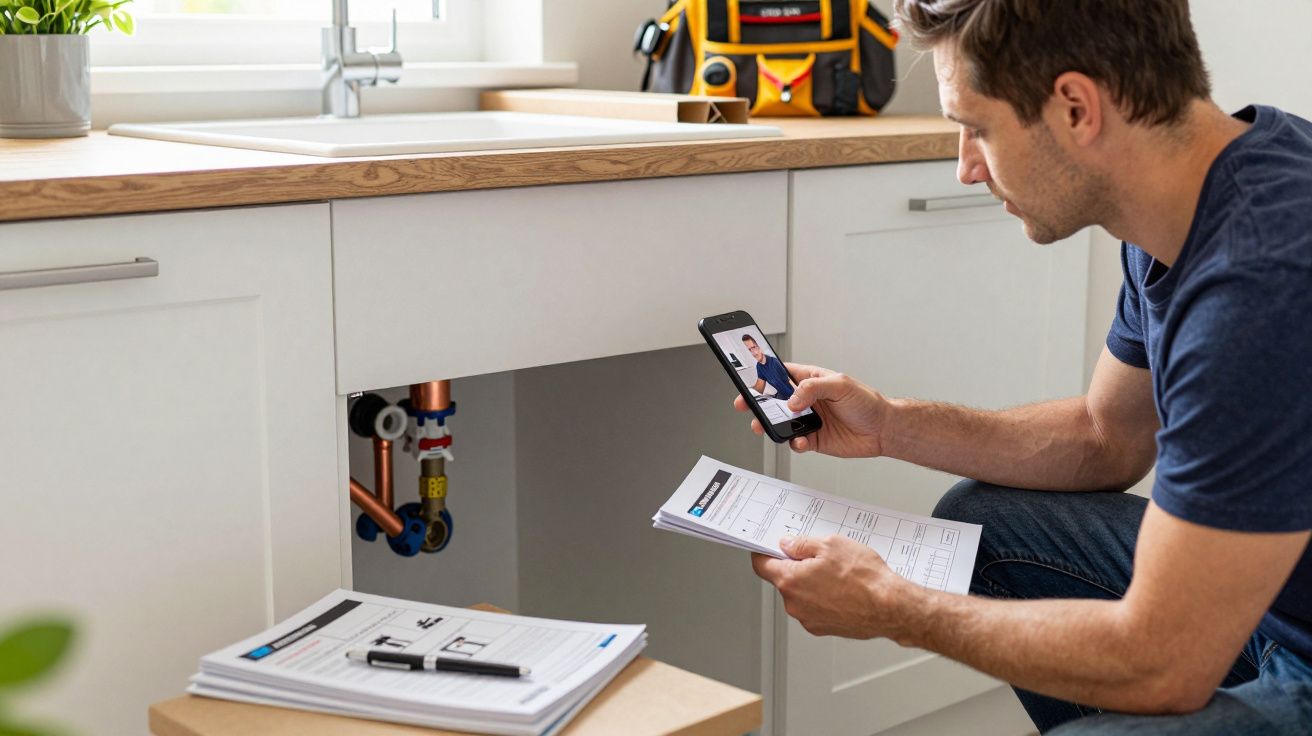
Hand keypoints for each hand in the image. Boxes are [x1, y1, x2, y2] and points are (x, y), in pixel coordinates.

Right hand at [733, 363, 891, 456]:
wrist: (883, 430)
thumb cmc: (867, 402)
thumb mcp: (841, 385)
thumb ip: (813, 389)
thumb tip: (792, 400)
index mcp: (811, 380)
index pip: (781, 374)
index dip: (764, 376)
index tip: (749, 379)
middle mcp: (807, 400)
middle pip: (775, 400)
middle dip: (758, 403)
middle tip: (746, 405)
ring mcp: (809, 420)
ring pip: (781, 423)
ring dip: (770, 425)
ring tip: (764, 426)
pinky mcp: (813, 439)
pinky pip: (795, 442)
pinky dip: (793, 443)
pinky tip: (799, 441)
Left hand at [752, 535, 919, 640]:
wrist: (890, 607)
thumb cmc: (864, 577)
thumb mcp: (830, 545)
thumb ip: (802, 544)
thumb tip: (787, 545)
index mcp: (790, 581)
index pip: (761, 565)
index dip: (764, 552)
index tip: (769, 546)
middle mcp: (794, 604)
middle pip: (783, 580)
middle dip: (796, 566)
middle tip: (818, 556)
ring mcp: (808, 619)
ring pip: (801, 595)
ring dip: (811, 583)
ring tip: (838, 574)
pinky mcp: (823, 628)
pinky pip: (814, 608)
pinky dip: (823, 598)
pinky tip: (843, 589)